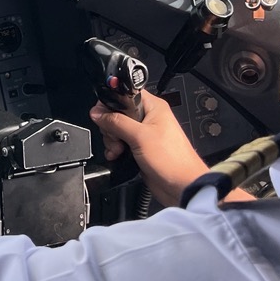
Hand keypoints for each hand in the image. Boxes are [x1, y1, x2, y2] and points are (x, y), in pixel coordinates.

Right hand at [89, 89, 207, 207]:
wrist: (181, 186)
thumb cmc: (172, 160)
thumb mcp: (139, 136)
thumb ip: (116, 122)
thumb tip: (98, 113)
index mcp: (153, 106)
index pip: (125, 94)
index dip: (111, 102)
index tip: (102, 114)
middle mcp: (148, 117)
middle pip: (117, 112)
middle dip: (110, 126)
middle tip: (116, 137)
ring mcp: (143, 133)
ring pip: (117, 128)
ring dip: (112, 140)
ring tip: (118, 149)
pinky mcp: (139, 147)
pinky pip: (120, 142)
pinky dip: (115, 148)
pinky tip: (117, 155)